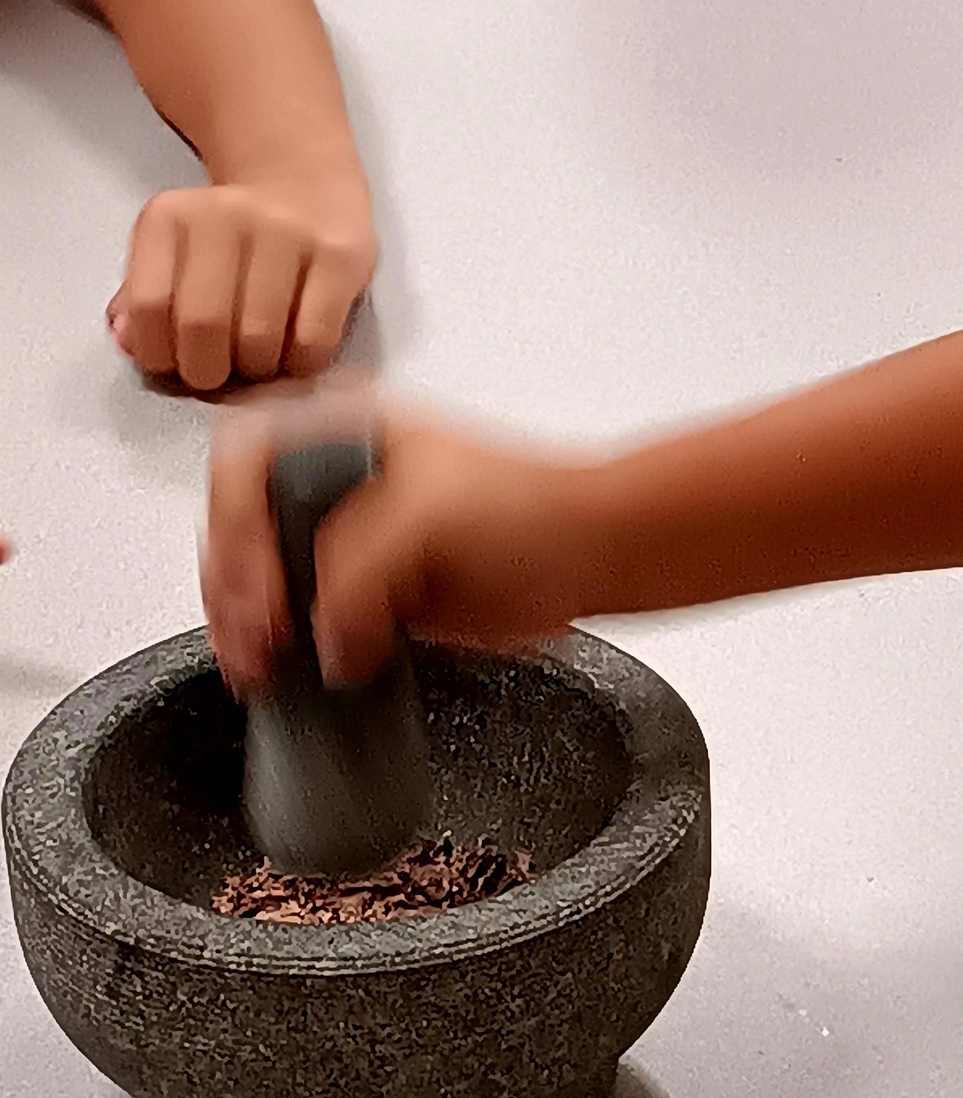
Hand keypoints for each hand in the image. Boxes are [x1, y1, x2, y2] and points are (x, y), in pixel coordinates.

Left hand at [109, 162, 375, 391]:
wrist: (304, 186)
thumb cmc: (232, 242)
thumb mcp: (174, 254)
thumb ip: (146, 299)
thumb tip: (130, 343)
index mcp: (170, 216)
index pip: (148, 306)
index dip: (160, 354)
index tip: (178, 362)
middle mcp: (224, 216)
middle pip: (204, 326)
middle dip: (209, 372)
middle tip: (222, 372)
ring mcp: (286, 233)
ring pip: (260, 340)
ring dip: (258, 370)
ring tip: (262, 359)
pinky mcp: (340, 257)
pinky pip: (314, 340)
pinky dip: (302, 364)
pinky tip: (298, 351)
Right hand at [204, 389, 597, 691]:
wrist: (595, 554)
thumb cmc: (539, 510)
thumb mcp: (429, 519)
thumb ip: (359, 573)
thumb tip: (323, 636)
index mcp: (342, 427)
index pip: (244, 466)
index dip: (237, 532)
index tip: (262, 595)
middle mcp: (336, 474)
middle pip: (239, 522)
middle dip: (233, 584)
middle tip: (251, 641)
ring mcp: (348, 532)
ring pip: (262, 572)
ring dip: (248, 621)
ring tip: (257, 667)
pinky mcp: (369, 588)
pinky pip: (304, 615)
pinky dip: (286, 645)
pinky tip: (282, 670)